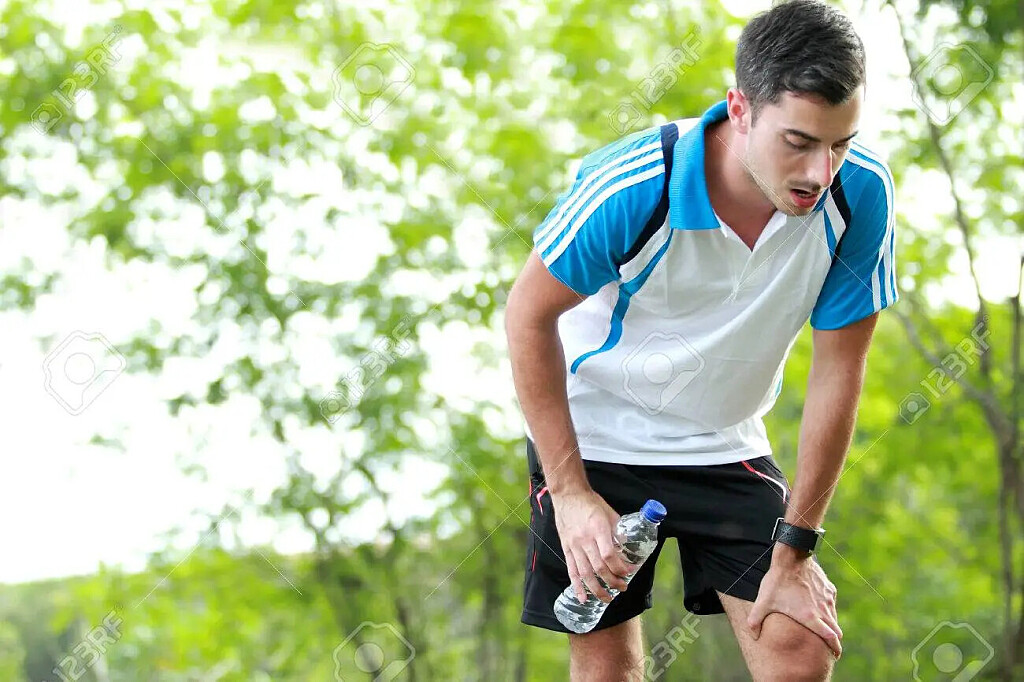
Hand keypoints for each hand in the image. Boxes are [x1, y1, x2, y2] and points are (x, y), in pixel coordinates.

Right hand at [550, 488, 633, 603]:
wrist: (568, 495)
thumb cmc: (590, 502)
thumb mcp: (609, 513)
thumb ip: (618, 530)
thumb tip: (629, 545)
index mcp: (598, 529)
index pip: (609, 555)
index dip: (620, 567)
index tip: (629, 572)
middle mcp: (585, 539)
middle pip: (599, 567)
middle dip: (613, 581)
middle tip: (622, 587)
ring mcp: (574, 545)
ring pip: (585, 573)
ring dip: (597, 589)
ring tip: (607, 598)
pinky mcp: (566, 548)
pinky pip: (571, 570)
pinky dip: (577, 586)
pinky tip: (583, 598)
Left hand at [747, 547, 842, 658]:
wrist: (791, 557)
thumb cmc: (777, 581)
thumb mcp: (763, 601)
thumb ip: (755, 620)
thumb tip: (752, 636)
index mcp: (810, 617)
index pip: (830, 638)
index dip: (834, 649)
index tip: (835, 655)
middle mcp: (823, 609)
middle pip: (836, 631)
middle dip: (836, 641)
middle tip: (832, 648)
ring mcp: (827, 598)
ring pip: (834, 617)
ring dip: (832, 625)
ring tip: (825, 630)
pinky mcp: (829, 588)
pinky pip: (831, 603)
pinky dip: (828, 609)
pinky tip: (819, 608)